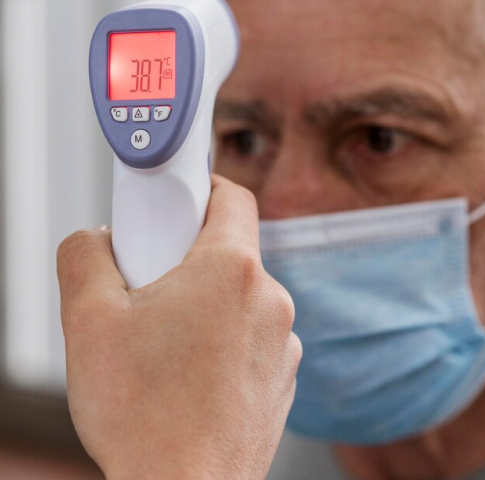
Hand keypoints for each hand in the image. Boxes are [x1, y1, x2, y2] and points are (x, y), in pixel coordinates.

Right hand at [57, 176, 300, 479]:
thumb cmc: (145, 416)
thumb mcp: (88, 321)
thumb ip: (85, 257)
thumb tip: (95, 240)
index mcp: (232, 270)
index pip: (231, 195)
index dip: (200, 187)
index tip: (175, 200)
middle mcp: (269, 299)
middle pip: (230, 248)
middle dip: (188, 257)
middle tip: (150, 284)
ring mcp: (282, 339)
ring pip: (239, 295)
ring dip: (204, 303)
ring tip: (165, 341)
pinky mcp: (282, 372)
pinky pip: (252, 334)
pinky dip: (224, 338)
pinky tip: (190, 372)